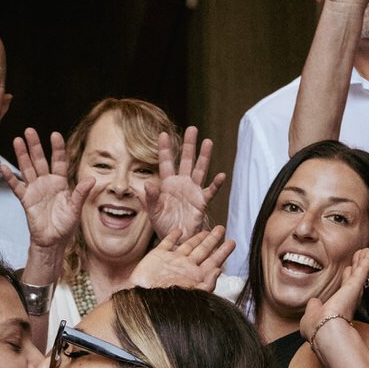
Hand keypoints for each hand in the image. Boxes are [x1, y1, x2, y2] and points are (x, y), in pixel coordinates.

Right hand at [10, 127, 89, 248]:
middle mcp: (47, 183)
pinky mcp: (26, 200)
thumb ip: (81, 193)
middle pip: (40, 160)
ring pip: (27, 168)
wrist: (52, 242)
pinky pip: (17, 186)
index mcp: (61, 183)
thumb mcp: (75, 209)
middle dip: (35, 145)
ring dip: (22, 155)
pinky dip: (10, 177)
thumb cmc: (65, 226)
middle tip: (29, 130)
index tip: (54, 135)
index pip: (59, 161)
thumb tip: (91, 179)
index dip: (57, 148)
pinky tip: (4, 167)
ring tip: (17, 140)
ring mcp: (35, 190)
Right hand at [129, 226, 233, 290]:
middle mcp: (186, 266)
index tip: (232, 242)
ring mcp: (172, 261)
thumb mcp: (193, 294)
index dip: (223, 251)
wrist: (145, 298)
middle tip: (222, 229)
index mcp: (196, 275)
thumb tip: (219, 270)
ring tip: (206, 230)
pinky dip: (173, 236)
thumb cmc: (169, 301)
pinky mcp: (158, 256)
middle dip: (213, 240)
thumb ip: (207, 283)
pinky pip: (167, 243)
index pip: (214, 260)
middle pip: (204, 250)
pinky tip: (178, 231)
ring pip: (188, 245)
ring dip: (197, 237)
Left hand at [144, 126, 223, 240]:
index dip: (165, 149)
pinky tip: (221, 176)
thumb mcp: (153, 212)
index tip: (162, 134)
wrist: (177, 239)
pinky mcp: (201, 202)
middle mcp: (182, 183)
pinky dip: (216, 184)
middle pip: (187, 160)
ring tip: (208, 142)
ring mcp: (193, 191)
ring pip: (200, 170)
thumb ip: (150, 198)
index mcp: (167, 184)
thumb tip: (148, 183)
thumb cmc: (164, 225)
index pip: (166, 162)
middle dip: (189, 145)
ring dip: (204, 157)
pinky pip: (210, 191)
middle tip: (193, 129)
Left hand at [298, 244, 368, 346]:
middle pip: (355, 278)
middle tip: (362, 255)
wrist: (324, 331)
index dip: (347, 278)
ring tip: (367, 249)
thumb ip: (314, 307)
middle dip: (358, 266)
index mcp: (338, 306)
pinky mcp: (355, 285)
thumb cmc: (316, 329)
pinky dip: (367, 259)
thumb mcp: (311, 317)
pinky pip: (362, 269)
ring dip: (363, 260)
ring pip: (360, 272)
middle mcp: (348, 300)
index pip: (344, 289)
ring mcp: (353, 292)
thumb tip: (314, 302)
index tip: (348, 270)